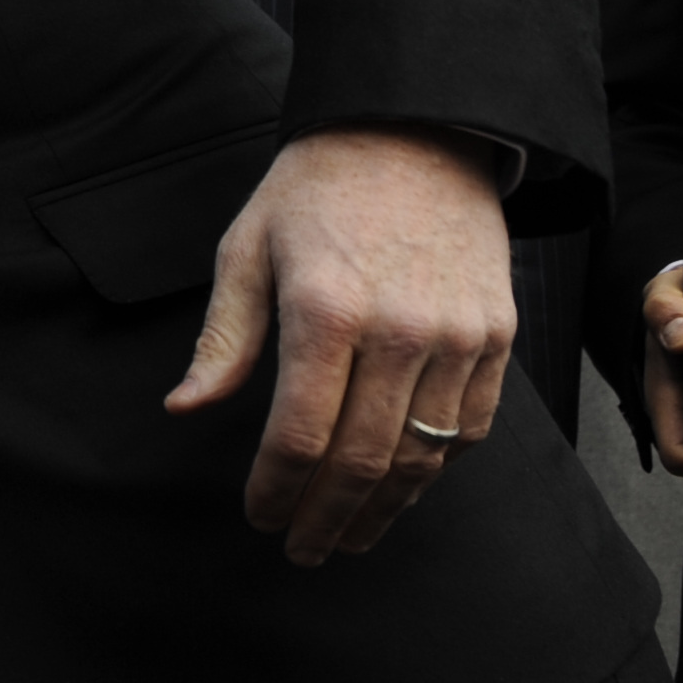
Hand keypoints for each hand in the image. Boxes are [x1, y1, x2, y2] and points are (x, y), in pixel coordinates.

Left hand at [168, 125, 513, 564]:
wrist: (417, 133)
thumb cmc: (316, 190)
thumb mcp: (247, 247)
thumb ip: (224, 338)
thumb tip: (186, 408)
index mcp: (325, 310)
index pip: (299, 434)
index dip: (276, 489)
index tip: (259, 516)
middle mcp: (399, 331)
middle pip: (363, 460)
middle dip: (326, 518)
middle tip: (301, 550)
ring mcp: (457, 337)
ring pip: (421, 456)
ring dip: (382, 510)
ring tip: (348, 537)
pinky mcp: (496, 336)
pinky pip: (467, 427)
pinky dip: (433, 468)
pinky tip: (400, 486)